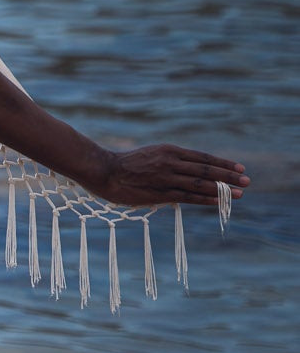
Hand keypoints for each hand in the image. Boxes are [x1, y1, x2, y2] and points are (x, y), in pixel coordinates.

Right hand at [89, 144, 247, 210]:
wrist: (104, 170)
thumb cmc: (125, 164)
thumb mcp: (151, 155)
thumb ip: (169, 161)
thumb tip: (186, 170)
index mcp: (170, 150)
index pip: (203, 158)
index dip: (223, 163)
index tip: (239, 168)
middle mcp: (171, 162)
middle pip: (206, 170)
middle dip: (229, 176)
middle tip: (247, 180)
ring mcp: (167, 178)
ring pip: (201, 183)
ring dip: (223, 189)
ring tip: (240, 193)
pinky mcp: (160, 193)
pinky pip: (188, 196)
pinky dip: (206, 199)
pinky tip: (218, 202)